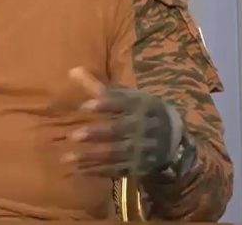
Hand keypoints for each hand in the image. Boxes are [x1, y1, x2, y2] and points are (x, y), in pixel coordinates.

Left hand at [62, 67, 180, 177]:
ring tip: (67, 157)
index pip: (124, 103)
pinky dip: (98, 170)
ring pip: (117, 153)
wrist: (174, 139)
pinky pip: (118, 170)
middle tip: (73, 135)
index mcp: (143, 105)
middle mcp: (145, 127)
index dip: (106, 105)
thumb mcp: (127, 96)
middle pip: (120, 130)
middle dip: (97, 134)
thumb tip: (72, 70)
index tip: (85, 106)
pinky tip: (78, 169)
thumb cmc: (141, 112)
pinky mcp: (140, 166)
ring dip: (92, 156)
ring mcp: (143, 149)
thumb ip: (99, 87)